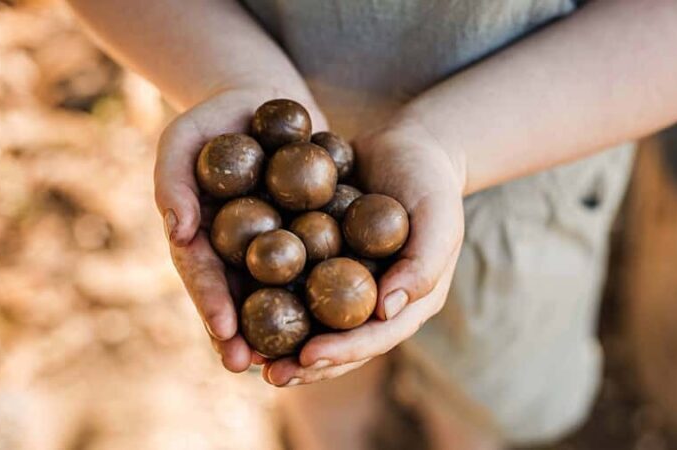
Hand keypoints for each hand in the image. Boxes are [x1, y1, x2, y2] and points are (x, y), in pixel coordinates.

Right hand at [155, 88, 325, 372]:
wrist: (262, 98)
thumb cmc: (212, 117)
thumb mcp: (180, 140)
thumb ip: (172, 183)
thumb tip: (177, 232)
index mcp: (201, 238)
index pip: (203, 278)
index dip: (211, 305)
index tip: (224, 333)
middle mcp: (236, 251)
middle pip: (240, 299)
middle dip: (246, 335)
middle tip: (257, 367)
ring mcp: (272, 245)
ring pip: (280, 293)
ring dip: (288, 327)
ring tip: (301, 360)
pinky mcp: (308, 232)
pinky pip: (318, 263)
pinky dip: (326, 288)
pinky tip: (344, 314)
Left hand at [263, 115, 466, 385]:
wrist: (408, 144)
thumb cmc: (430, 182)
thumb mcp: (439, 218)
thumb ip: (422, 265)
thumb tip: (386, 311)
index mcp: (407, 302)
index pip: (375, 338)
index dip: (342, 352)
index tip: (306, 357)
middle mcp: (374, 302)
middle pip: (340, 343)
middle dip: (305, 363)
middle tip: (268, 375)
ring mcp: (346, 284)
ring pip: (313, 323)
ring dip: (282, 343)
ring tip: (247, 356)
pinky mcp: (322, 260)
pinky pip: (294, 284)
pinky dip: (269, 299)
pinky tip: (237, 307)